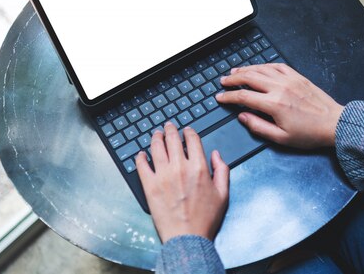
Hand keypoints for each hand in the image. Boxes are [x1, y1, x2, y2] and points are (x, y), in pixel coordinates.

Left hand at [136, 122, 229, 242]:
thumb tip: (215, 154)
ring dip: (156, 137)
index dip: (188, 131)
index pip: (192, 139)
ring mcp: (162, 175)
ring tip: (156, 134)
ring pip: (156, 147)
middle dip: (170, 129)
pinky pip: (141, 165)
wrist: (188, 237)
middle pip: (172, 139)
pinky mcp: (149, 186)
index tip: (186, 131)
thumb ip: (222, 170)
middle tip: (168, 126)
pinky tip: (141, 154)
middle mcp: (179, 167)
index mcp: (198, 167)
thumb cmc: (205, 219)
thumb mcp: (223, 193)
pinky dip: (140, 157)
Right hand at [215, 63, 342, 148]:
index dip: (228, 96)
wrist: (334, 124)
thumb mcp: (281, 138)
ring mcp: (289, 80)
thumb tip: (242, 116)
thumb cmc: (310, 133)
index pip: (243, 96)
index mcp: (274, 104)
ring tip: (235, 72)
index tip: (220, 97)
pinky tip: (257, 67)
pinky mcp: (297, 77)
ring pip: (261, 69)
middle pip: (249, 78)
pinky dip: (263, 65)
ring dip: (245, 69)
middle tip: (223, 82)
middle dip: (232, 79)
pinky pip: (276, 65)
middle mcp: (279, 88)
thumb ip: (258, 127)